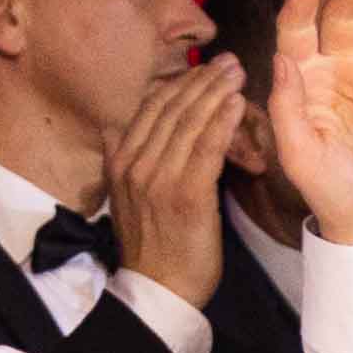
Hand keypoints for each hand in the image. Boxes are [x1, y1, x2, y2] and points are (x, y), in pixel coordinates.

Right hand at [104, 47, 243, 311]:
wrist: (159, 291)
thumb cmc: (152, 246)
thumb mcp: (125, 197)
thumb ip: (123, 160)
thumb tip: (116, 129)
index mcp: (120, 161)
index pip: (150, 109)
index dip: (179, 83)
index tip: (202, 66)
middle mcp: (135, 164)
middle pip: (171, 108)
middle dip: (202, 80)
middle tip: (228, 61)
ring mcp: (159, 178)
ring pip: (190, 122)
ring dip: (216, 92)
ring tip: (237, 73)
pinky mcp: (187, 194)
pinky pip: (207, 148)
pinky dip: (222, 122)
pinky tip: (236, 103)